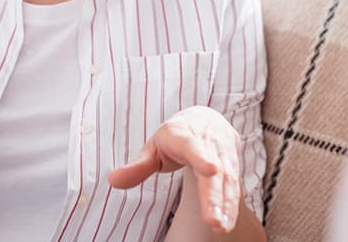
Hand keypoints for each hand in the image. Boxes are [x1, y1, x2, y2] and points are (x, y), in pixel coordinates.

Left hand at [108, 106, 241, 234]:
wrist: (205, 120)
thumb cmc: (174, 138)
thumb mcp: (153, 147)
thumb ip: (137, 166)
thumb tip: (113, 181)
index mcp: (182, 133)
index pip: (192, 145)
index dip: (201, 157)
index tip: (210, 169)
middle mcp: (207, 140)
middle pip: (213, 168)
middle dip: (213, 195)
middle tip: (212, 221)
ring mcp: (223, 151)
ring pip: (227, 178)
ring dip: (225, 204)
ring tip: (220, 227)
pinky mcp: (233, 163)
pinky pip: (234, 185)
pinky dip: (231, 205)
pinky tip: (227, 223)